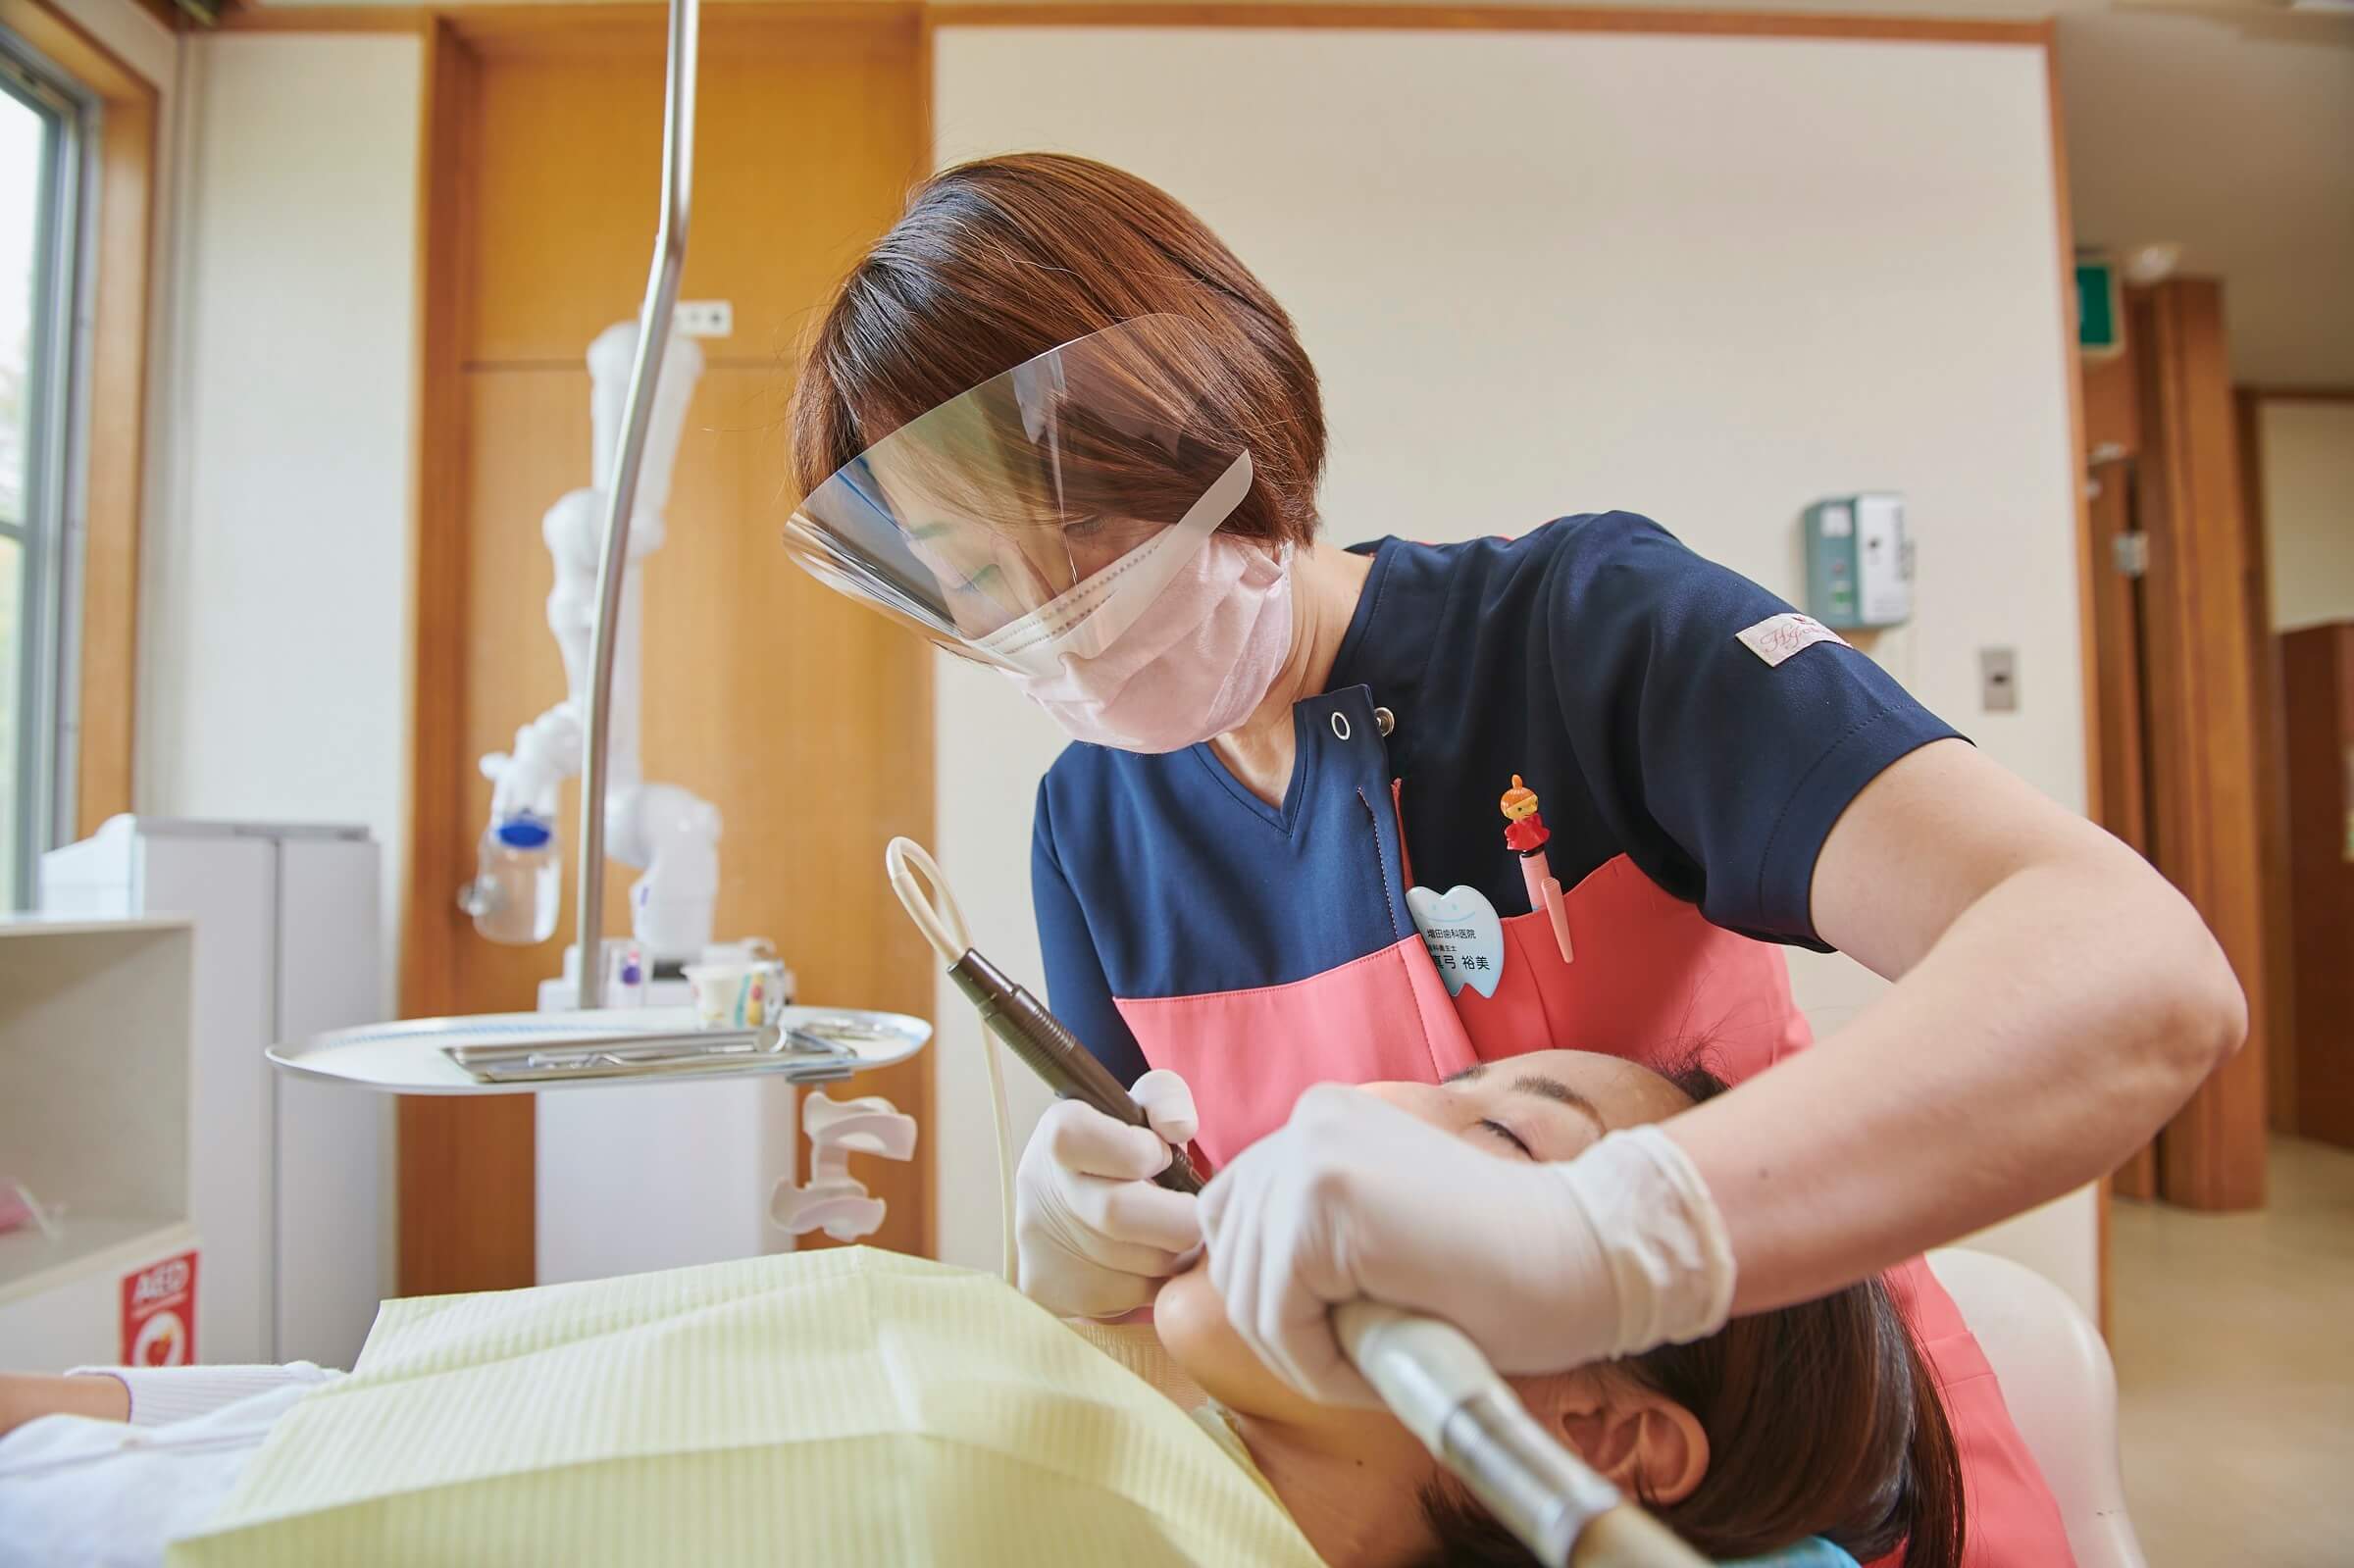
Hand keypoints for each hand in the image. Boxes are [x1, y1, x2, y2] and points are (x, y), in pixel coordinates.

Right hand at [1014, 1068, 1202, 1318]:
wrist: (1076, 1202)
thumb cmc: (1124, 1146)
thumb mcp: (1141, 1107)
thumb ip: (1166, 1098)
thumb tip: (1178, 1129)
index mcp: (1058, 1134)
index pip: (1087, 1139)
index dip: (1140, 1152)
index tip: (1161, 1156)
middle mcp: (1038, 1189)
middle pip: (1115, 1213)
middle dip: (1175, 1217)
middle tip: (1192, 1213)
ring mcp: (1038, 1246)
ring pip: (1133, 1262)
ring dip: (1174, 1251)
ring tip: (1173, 1233)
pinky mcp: (1054, 1291)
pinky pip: (1128, 1296)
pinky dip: (1155, 1281)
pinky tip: (1149, 1258)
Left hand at [1198, 1085, 1732, 1404]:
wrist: (1587, 1260)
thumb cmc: (1498, 1271)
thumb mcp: (1376, 1237)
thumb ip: (1308, 1237)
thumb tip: (1234, 1285)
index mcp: (1318, 1123)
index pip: (1237, 1222)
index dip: (1281, 1298)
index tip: (1352, 1332)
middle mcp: (1304, 1123)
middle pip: (1229, 1255)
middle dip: (1285, 1329)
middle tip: (1365, 1360)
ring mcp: (1310, 1156)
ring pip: (1247, 1293)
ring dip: (1302, 1351)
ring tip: (1378, 1361)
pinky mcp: (1326, 1203)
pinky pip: (1277, 1317)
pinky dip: (1317, 1365)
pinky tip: (1380, 1364)